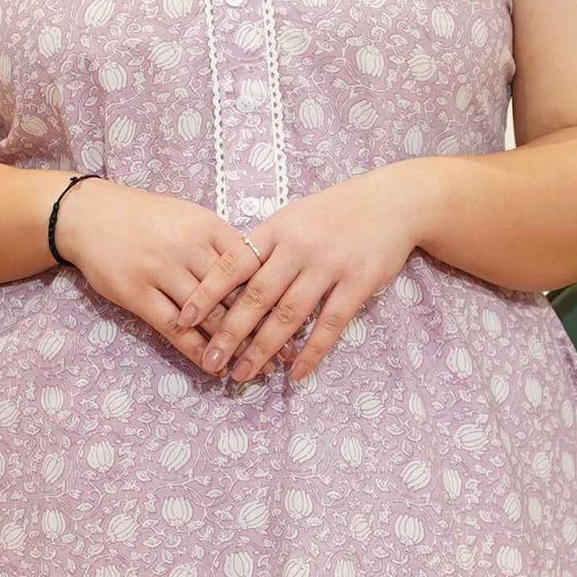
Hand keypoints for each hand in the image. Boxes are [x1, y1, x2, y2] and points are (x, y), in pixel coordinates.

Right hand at [52, 176, 262, 366]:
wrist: (90, 215)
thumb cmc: (146, 218)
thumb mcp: (189, 218)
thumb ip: (220, 244)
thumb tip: (259, 274)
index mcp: (207, 226)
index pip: (251, 266)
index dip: (273, 295)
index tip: (294, 318)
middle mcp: (188, 248)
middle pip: (233, 294)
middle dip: (261, 327)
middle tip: (282, 353)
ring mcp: (161, 271)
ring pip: (207, 316)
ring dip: (232, 345)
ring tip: (253, 367)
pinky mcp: (137, 294)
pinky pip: (173, 329)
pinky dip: (196, 350)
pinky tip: (213, 366)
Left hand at [173, 168, 428, 385]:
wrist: (393, 202)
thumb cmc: (336, 212)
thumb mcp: (294, 217)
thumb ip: (265, 246)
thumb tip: (225, 281)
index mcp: (277, 229)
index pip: (233, 263)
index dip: (207, 293)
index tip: (183, 319)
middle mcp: (299, 247)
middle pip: (256, 297)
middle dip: (230, 333)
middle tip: (211, 362)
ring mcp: (329, 265)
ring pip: (289, 315)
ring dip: (263, 349)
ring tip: (243, 374)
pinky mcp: (358, 283)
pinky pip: (330, 324)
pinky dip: (311, 352)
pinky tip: (295, 374)